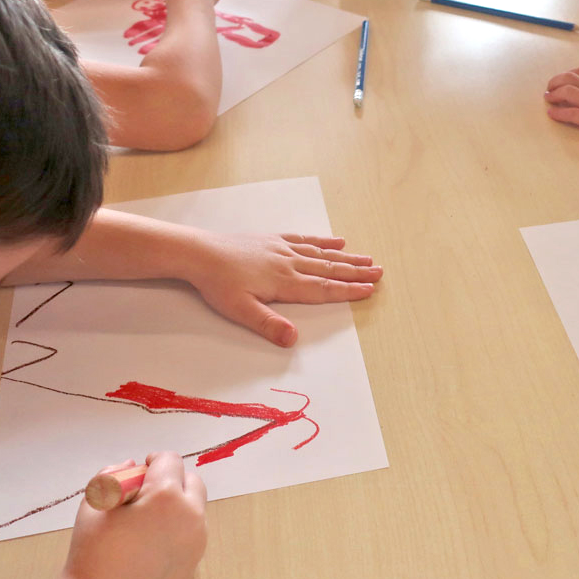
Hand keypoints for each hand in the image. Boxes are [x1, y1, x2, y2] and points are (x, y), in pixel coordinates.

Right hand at [20, 453, 206, 578]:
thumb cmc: (93, 552)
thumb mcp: (96, 502)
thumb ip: (114, 475)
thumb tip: (132, 465)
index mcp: (166, 496)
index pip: (170, 460)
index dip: (154, 461)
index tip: (143, 468)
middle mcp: (189, 516)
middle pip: (191, 481)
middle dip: (171, 480)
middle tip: (146, 493)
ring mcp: (196, 541)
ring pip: (195, 507)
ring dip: (177, 504)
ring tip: (147, 518)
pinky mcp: (195, 561)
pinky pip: (192, 532)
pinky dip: (178, 528)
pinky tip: (152, 541)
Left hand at [184, 233, 382, 347]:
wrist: (199, 253)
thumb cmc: (218, 284)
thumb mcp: (240, 311)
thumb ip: (268, 325)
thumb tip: (293, 339)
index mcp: (285, 282)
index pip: (323, 289)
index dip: (347, 291)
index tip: (369, 290)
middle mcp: (289, 263)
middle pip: (329, 269)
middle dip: (356, 273)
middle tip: (379, 272)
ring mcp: (282, 249)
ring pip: (321, 253)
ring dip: (346, 257)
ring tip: (366, 258)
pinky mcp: (272, 240)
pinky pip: (304, 239)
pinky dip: (322, 240)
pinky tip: (335, 240)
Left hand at [544, 69, 578, 148]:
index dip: (568, 75)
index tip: (561, 80)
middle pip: (571, 80)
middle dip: (556, 82)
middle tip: (549, 89)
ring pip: (568, 93)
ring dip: (554, 95)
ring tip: (548, 99)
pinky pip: (573, 115)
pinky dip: (559, 114)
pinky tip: (551, 114)